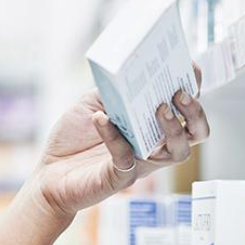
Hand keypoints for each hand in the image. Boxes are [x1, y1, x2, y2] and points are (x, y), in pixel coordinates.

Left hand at [33, 64, 210, 220]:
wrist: (48, 172)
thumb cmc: (73, 140)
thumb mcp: (92, 105)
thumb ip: (112, 92)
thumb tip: (127, 74)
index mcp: (150, 126)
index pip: (183, 109)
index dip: (193, 89)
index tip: (191, 66)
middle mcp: (153, 146)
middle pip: (196, 133)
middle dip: (194, 112)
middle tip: (180, 93)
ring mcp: (140, 164)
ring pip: (177, 152)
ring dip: (173, 127)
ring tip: (160, 107)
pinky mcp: (120, 177)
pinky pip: (126, 157)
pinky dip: (114, 136)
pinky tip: (100, 118)